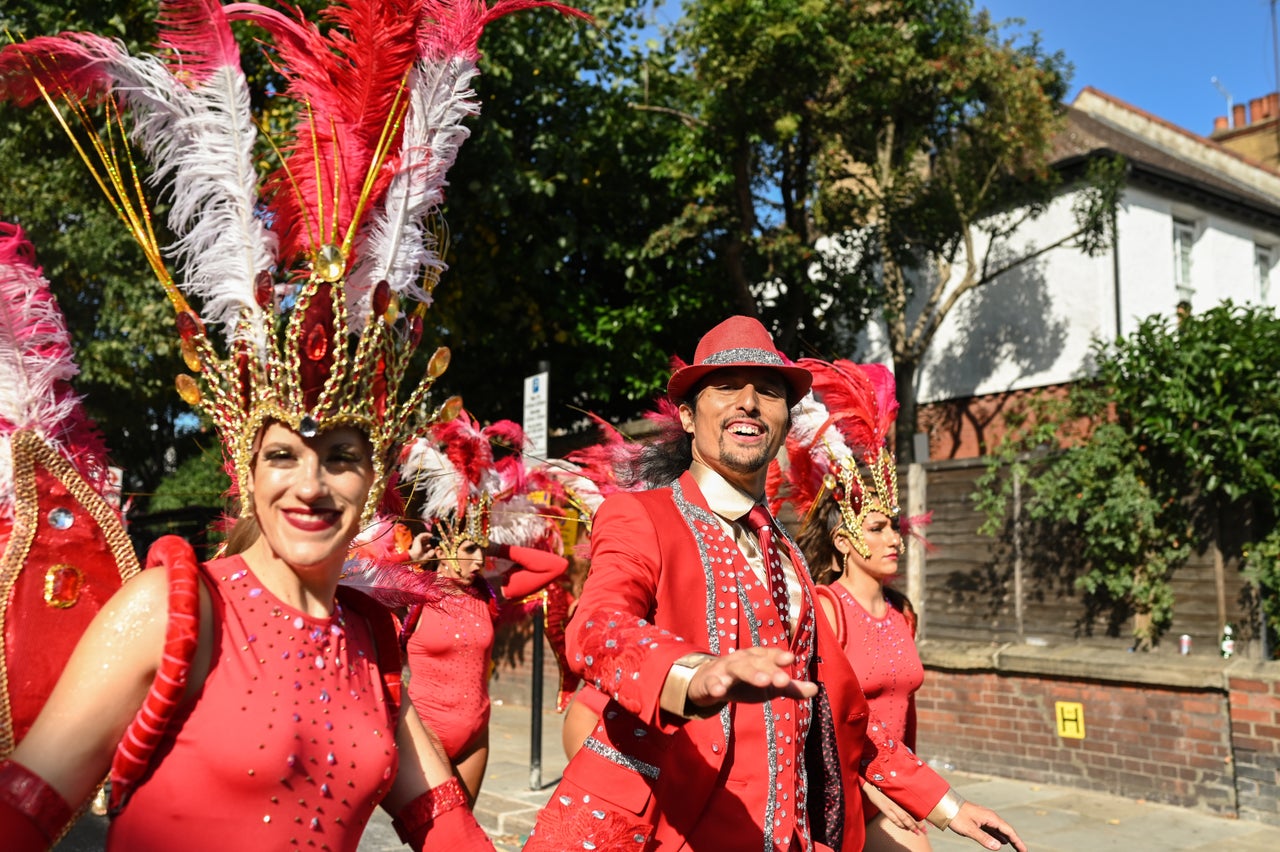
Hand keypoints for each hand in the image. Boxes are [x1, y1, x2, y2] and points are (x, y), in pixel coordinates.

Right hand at [408, 532, 432, 562]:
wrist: (414, 557)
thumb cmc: (419, 558)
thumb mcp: (427, 556)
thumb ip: (431, 553)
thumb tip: (434, 550)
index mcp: (420, 550)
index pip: (426, 546)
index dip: (431, 545)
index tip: (436, 545)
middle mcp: (418, 545)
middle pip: (425, 541)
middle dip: (430, 540)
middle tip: (435, 540)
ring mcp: (417, 542)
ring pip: (423, 537)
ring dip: (429, 536)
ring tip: (433, 537)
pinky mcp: (417, 539)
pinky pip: (422, 534)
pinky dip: (427, 534)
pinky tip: (431, 535)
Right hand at [686, 646, 817, 708]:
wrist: (707, 682)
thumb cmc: (744, 681)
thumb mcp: (768, 685)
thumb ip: (790, 688)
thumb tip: (816, 689)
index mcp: (757, 658)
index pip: (769, 655)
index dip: (778, 656)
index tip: (791, 659)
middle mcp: (742, 659)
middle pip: (756, 661)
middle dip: (769, 669)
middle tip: (782, 680)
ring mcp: (724, 669)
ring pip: (737, 668)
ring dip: (750, 673)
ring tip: (763, 682)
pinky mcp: (709, 681)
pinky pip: (711, 682)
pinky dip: (715, 684)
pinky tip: (720, 690)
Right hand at [862, 782, 926, 834]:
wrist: (871, 784)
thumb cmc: (884, 788)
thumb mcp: (894, 792)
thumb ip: (902, 798)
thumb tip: (911, 805)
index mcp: (901, 798)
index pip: (913, 809)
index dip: (921, 816)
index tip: (928, 823)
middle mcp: (897, 802)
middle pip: (910, 815)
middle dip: (917, 824)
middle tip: (924, 831)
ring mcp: (891, 805)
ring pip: (903, 818)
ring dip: (910, 826)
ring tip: (916, 832)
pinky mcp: (884, 808)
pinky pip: (893, 818)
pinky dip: (899, 824)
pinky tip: (904, 828)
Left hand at [948, 801, 1025, 851]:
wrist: (945, 805)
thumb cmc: (956, 816)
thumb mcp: (969, 829)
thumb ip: (984, 838)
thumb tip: (998, 847)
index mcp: (990, 817)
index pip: (1008, 831)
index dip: (1017, 841)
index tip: (1024, 851)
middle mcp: (990, 817)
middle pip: (1006, 830)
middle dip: (1015, 841)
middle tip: (1022, 851)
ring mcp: (985, 818)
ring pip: (1000, 830)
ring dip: (1008, 839)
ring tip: (1015, 847)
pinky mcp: (979, 820)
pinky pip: (993, 829)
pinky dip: (999, 836)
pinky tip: (1001, 842)